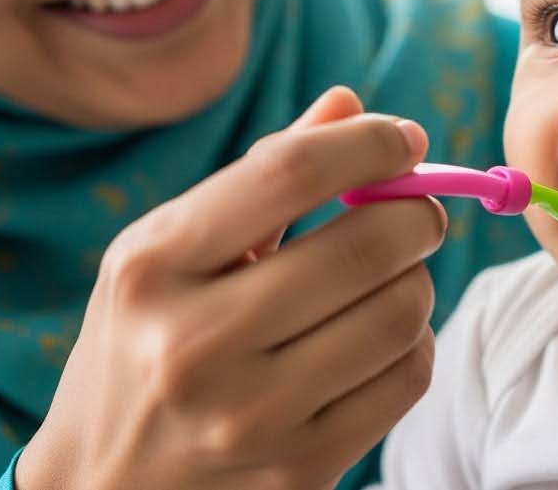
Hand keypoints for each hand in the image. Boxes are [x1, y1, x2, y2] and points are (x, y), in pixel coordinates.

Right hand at [16, 87, 444, 489]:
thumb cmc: (140, 345)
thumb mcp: (166, 254)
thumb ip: (259, 176)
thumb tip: (351, 105)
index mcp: (152, 267)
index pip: (290, 172)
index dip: (370, 142)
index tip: (403, 138)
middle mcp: (194, 343)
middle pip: (364, 246)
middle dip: (416, 214)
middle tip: (416, 211)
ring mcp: (249, 417)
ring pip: (399, 314)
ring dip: (415, 281)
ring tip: (388, 279)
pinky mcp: (298, 472)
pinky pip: (406, 379)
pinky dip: (411, 345)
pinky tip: (378, 341)